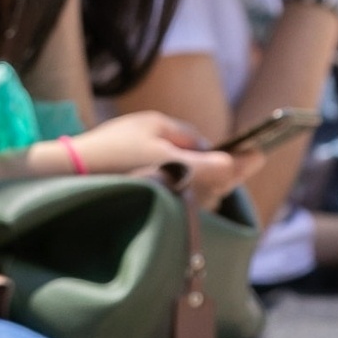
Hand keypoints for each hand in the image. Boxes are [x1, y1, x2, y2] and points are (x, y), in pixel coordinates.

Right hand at [54, 111, 261, 210]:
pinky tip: (195, 180)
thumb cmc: (115, 144)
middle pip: (222, 184)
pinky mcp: (164, 212)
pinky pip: (191, 203)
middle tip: (251, 157)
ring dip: (216, 183)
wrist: (78, 175)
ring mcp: (175, 206)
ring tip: (225, 167)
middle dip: (235, 171)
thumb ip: (186, 133)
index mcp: (185, 167)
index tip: (259, 152)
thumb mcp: (152, 124)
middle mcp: (185, 191)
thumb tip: (207, 146)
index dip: (246, 160)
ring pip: (208, 196)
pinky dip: (198, 191)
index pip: (228, 167)